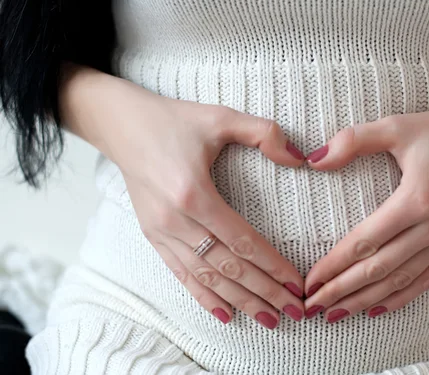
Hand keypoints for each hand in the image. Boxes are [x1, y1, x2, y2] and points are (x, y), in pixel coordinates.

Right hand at [97, 81, 305, 328]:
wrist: (122, 127)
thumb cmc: (173, 121)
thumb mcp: (221, 116)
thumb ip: (264, 133)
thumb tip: (300, 158)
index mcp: (194, 193)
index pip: (243, 241)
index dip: (272, 265)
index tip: (296, 284)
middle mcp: (176, 220)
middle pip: (228, 266)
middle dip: (264, 291)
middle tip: (294, 311)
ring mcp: (161, 232)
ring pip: (206, 276)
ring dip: (240, 300)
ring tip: (268, 318)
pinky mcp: (153, 235)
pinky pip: (181, 273)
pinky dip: (203, 296)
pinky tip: (224, 313)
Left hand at [303, 101, 428, 321]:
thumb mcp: (395, 126)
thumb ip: (352, 140)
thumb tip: (314, 160)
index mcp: (416, 199)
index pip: (365, 241)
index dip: (334, 265)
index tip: (310, 282)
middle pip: (379, 268)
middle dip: (342, 290)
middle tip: (313, 307)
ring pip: (401, 280)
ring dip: (366, 300)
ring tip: (337, 314)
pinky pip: (426, 279)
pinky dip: (401, 297)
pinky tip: (377, 310)